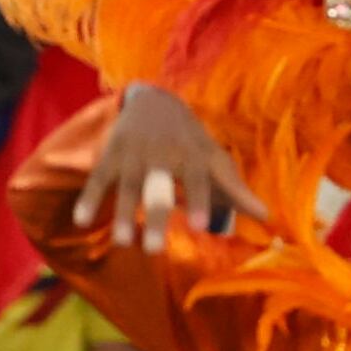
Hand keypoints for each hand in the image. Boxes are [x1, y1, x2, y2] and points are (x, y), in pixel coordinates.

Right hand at [76, 84, 268, 253]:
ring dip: (124, 214)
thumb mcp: (214, 159)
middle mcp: (162, 154)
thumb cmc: (191, 140)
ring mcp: (134, 155)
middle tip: (153, 249)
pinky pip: (98, 179)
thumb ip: (235, 189)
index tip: (202, 227)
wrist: (154, 101)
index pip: (197, 179)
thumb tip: (268, 217)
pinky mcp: (110, 156)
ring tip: (124, 243)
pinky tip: (82, 221)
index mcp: (192, 155)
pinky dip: (90, 198)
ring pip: (128, 187)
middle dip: (156, 216)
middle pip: (158, 188)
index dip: (198, 201)